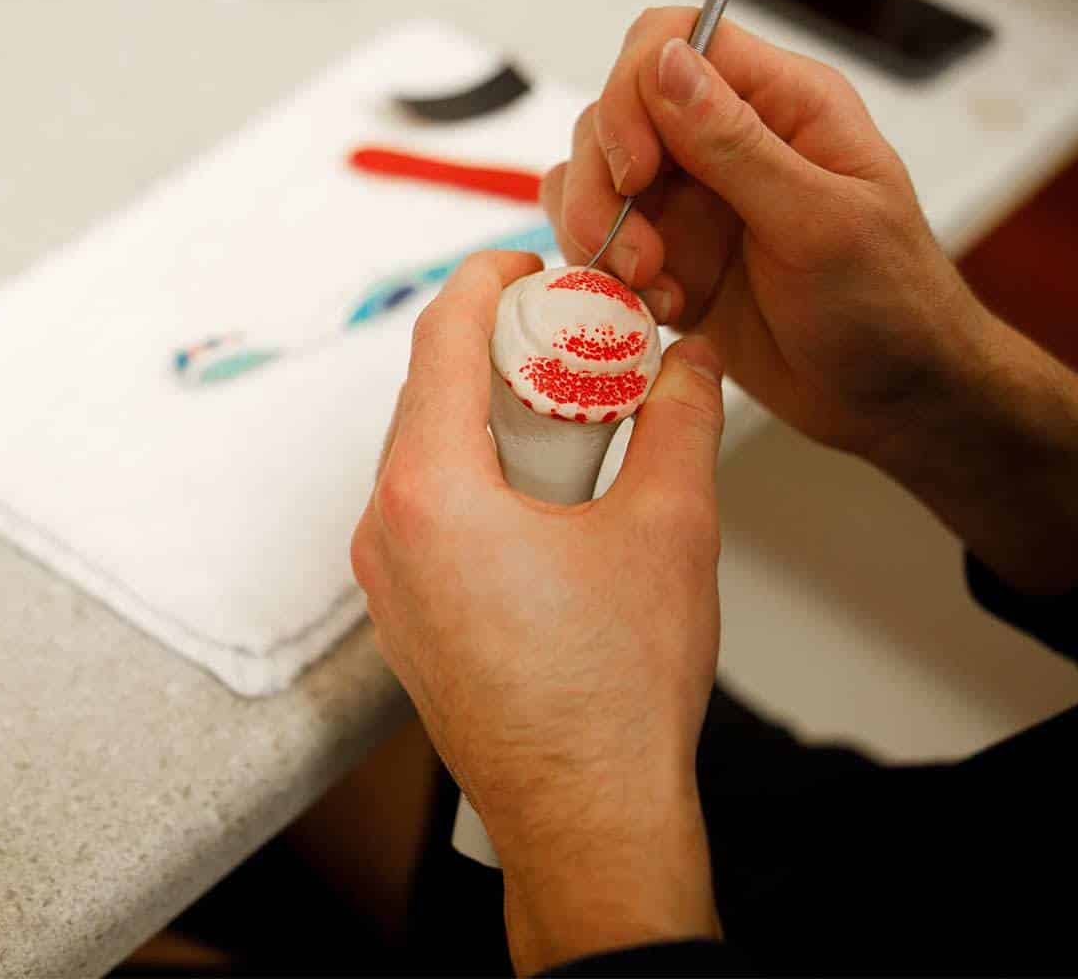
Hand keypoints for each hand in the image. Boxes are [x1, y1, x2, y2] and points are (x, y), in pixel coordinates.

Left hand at [352, 251, 726, 974]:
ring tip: (572, 415)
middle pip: (428, 394)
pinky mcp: (403, 615)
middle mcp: (386, 529)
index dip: (486, 281)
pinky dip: (477, 477)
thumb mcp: (671, 527)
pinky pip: (426, 512)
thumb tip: (691, 359)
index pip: (439, 338)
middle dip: (499, 350)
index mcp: (430, 491)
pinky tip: (545, 490)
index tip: (531, 262)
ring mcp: (385, 579)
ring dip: (491, 417)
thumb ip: (682, 419)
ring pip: (426, 454)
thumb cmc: (618, 691)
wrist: (588, 815)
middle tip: (573, 337)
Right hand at [541, 7, 983, 459]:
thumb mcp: (821, 222)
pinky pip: (596, 236)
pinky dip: (603, 272)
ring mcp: (690, 196)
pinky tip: (657, 306)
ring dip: (600, 234)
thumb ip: (737, 144)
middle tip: (642, 256)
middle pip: (614, 113)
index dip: (633, 96)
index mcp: (782, 104)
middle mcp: (726, 137)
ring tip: (652, 286)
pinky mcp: (666, 250)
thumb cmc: (889, 307)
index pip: (673, 43)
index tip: (637, 171)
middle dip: (604, 184)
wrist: (893, 398)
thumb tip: (667, 60)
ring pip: (592, 175)